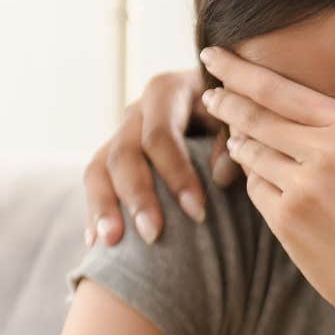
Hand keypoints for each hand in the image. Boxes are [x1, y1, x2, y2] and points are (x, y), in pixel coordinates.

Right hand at [83, 67, 242, 246]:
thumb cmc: (235, 110)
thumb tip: (219, 177)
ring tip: (110, 242)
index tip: (198, 213)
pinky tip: (95, 242)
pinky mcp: (113, 156)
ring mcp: (120, 134)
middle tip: (153, 235)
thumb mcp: (239, 117)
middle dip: (137, 197)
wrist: (220, 98)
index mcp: (167, 92)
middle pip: (124, 153)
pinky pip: (95, 183)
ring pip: (98, 169)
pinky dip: (95, 212)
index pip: (161, 135)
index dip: (176, 174)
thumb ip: (233, 140)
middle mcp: (136, 111)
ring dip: (102, 208)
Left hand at [198, 46, 334, 334]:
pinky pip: (254, 188)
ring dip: (239, 142)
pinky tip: (263, 179)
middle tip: (208, 93)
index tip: (214, 55)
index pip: (280, 88)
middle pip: (254, 114)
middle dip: (225, 101)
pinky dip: (254, 180)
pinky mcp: (286, 220)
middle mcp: (326, 150)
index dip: (239, 70)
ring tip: (237, 137)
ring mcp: (303, 187)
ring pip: (249, 151)